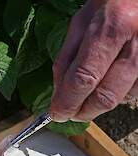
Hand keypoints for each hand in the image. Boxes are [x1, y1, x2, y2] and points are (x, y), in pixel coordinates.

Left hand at [50, 0, 137, 121]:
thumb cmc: (109, 4)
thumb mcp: (80, 25)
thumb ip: (66, 61)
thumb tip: (59, 95)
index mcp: (112, 29)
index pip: (83, 79)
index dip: (67, 102)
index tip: (57, 114)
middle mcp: (137, 46)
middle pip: (104, 98)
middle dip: (82, 112)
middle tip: (69, 113)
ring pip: (120, 99)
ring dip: (98, 103)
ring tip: (88, 93)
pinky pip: (133, 93)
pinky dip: (116, 95)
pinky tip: (108, 83)